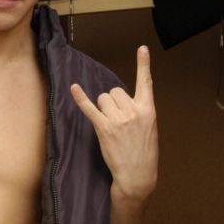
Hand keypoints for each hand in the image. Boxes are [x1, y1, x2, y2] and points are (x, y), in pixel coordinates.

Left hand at [70, 46, 157, 200]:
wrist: (137, 175)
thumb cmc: (143, 154)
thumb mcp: (149, 130)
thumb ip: (139, 112)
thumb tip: (124, 102)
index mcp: (148, 110)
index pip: (146, 83)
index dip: (144, 64)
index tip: (142, 48)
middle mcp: (133, 111)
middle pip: (115, 91)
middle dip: (113, 102)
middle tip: (117, 121)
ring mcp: (118, 119)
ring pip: (103, 99)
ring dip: (103, 108)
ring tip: (110, 126)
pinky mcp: (103, 128)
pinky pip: (90, 108)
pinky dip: (80, 98)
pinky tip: (74, 88)